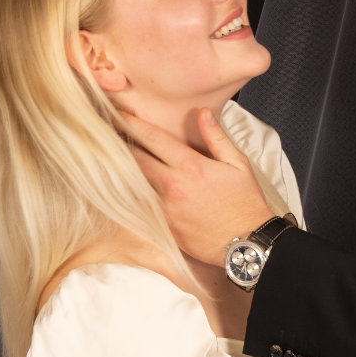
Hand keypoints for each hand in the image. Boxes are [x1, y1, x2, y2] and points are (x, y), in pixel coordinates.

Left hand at [117, 106, 272, 264]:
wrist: (248, 243)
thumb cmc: (245, 203)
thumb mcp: (238, 164)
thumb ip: (217, 137)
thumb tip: (202, 113)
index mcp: (191, 167)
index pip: (152, 138)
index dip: (131, 124)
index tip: (118, 114)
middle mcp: (173, 187)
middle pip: (134, 159)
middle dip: (120, 144)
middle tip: (107, 134)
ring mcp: (166, 209)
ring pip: (134, 184)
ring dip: (124, 170)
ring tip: (112, 158)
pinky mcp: (165, 227)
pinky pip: (142, 206)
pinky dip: (135, 194)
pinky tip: (128, 187)